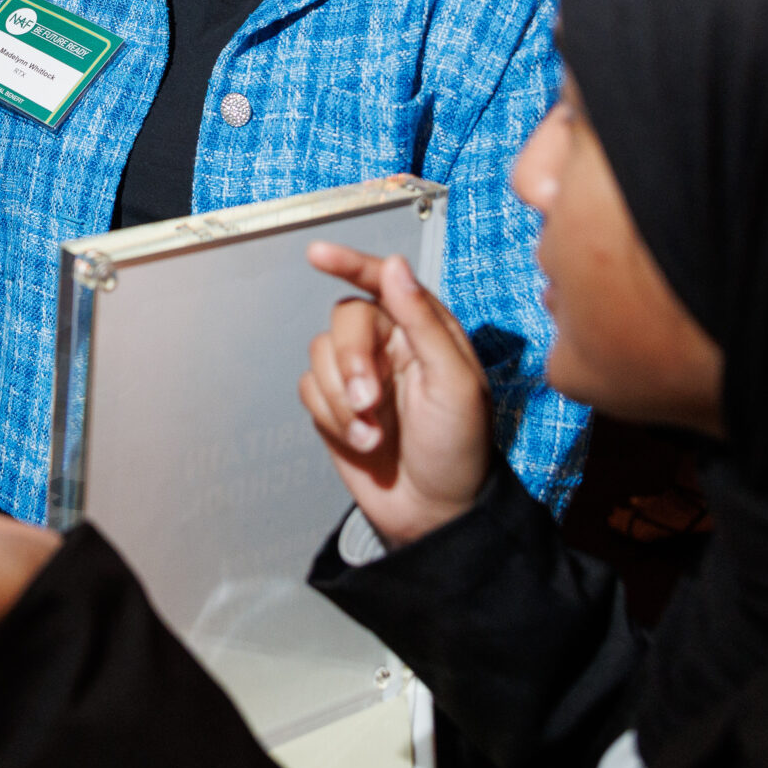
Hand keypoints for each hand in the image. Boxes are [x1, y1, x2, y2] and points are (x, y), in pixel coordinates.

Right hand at [298, 243, 491, 548]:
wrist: (435, 512)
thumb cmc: (459, 448)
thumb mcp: (454, 383)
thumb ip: (423, 321)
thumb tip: (393, 266)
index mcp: (424, 329)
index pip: (383, 281)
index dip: (349, 263)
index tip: (316, 255)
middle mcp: (389, 344)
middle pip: (345, 321)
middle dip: (351, 361)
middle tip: (369, 401)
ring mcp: (359, 375)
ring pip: (321, 356)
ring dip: (342, 399)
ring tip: (373, 433)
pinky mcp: (333, 406)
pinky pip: (309, 390)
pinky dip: (331, 417)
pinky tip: (361, 441)